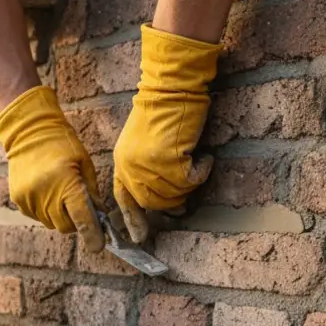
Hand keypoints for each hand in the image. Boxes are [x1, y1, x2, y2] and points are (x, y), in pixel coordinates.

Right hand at [0, 86, 105, 251]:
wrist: (29, 131)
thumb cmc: (62, 144)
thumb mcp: (85, 164)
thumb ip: (92, 192)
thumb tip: (98, 215)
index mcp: (67, 184)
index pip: (82, 220)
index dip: (92, 236)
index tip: (98, 246)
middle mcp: (46, 195)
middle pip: (66, 226)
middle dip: (75, 221)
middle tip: (77, 204)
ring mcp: (30, 199)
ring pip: (51, 223)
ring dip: (59, 215)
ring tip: (59, 192)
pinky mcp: (18, 199)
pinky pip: (36, 216)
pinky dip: (44, 210)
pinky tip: (45, 190)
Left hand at [113, 25, 222, 242]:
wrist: (171, 87)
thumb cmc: (163, 109)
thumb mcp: (142, 142)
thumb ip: (144, 167)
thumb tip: (163, 198)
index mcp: (121, 162)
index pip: (124, 199)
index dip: (132, 220)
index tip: (139, 238)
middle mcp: (130, 167)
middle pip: (153, 203)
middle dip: (174, 199)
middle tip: (189, 182)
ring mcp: (148, 166)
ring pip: (174, 194)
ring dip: (190, 182)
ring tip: (197, 161)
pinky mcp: (168, 161)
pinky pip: (191, 181)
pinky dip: (202, 171)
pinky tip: (204, 157)